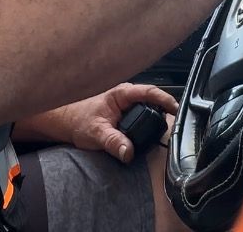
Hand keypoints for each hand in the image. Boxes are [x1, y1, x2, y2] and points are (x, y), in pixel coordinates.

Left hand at [13, 83, 177, 162]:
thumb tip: (128, 151)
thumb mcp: (96, 133)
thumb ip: (113, 142)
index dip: (165, 99)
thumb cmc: (78, 121)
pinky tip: (154, 129)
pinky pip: (144, 112)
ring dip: (159, 115)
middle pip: (153, 98)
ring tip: (168, 126)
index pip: (149, 92)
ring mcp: (127, 103)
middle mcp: (126, 96)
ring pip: (150, 105)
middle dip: (165, 109)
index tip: (175, 109)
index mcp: (121, 94)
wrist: (67, 122)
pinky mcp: (126, 112)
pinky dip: (151, 119)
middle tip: (175, 122)